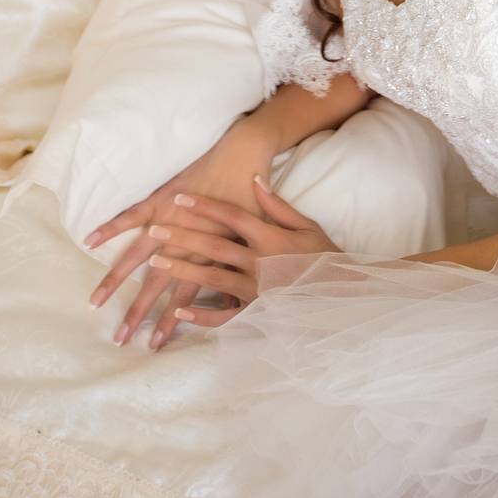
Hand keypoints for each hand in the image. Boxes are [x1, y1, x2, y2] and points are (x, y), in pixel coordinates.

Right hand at [83, 112, 277, 349]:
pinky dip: (110, 227)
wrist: (244, 156)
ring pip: (137, 255)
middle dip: (137, 312)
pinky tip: (89, 240)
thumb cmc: (251, 201)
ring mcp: (169, 218)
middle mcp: (184, 241)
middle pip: (156, 283)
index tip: (152, 344)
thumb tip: (233, 305)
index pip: (183, 297)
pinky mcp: (161, 197)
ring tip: (95, 302)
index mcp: (207, 254)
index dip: (168, 321)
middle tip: (119, 338)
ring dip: (115, 280)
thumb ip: (239, 271)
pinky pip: (131, 215)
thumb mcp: (250, 243)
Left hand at [144, 176, 339, 332]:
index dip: (203, 205)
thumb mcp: (307, 225)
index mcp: (269, 237)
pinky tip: (180, 314)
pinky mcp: (256, 313)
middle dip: (181, 236)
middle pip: (212, 245)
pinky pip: (225, 317)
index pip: (230, 216)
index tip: (179, 197)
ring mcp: (255, 290)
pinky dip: (201, 317)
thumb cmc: (323, 256)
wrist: (341, 293)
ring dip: (181, 271)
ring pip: (210, 278)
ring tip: (157, 263)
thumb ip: (277, 205)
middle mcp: (258, 262)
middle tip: (155, 230)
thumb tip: (255, 179)